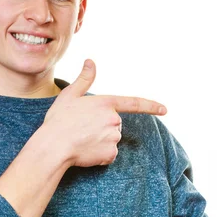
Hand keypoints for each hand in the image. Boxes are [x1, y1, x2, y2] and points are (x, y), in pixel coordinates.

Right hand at [41, 59, 166, 167]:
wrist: (52, 147)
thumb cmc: (59, 120)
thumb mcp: (70, 95)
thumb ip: (84, 79)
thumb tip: (90, 61)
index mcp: (106, 103)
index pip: (135, 103)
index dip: (151, 106)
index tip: (165, 110)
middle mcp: (114, 120)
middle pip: (115, 124)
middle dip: (102, 126)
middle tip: (82, 128)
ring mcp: (113, 137)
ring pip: (111, 139)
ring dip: (100, 141)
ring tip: (81, 140)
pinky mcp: (110, 153)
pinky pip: (108, 154)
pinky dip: (99, 154)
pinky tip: (85, 151)